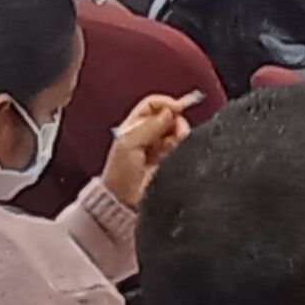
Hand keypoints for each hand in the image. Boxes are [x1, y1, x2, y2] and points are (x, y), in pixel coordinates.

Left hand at [100, 93, 190, 207]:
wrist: (126, 201)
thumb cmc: (121, 174)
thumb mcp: (128, 145)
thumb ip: (148, 126)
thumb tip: (170, 111)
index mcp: (135, 126)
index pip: (153, 105)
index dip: (165, 102)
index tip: (177, 107)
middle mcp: (150, 133)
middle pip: (169, 115)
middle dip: (175, 119)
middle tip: (176, 129)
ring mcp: (163, 146)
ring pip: (179, 129)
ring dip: (180, 134)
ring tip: (174, 147)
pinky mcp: (173, 159)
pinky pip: (184, 145)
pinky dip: (184, 145)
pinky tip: (178, 154)